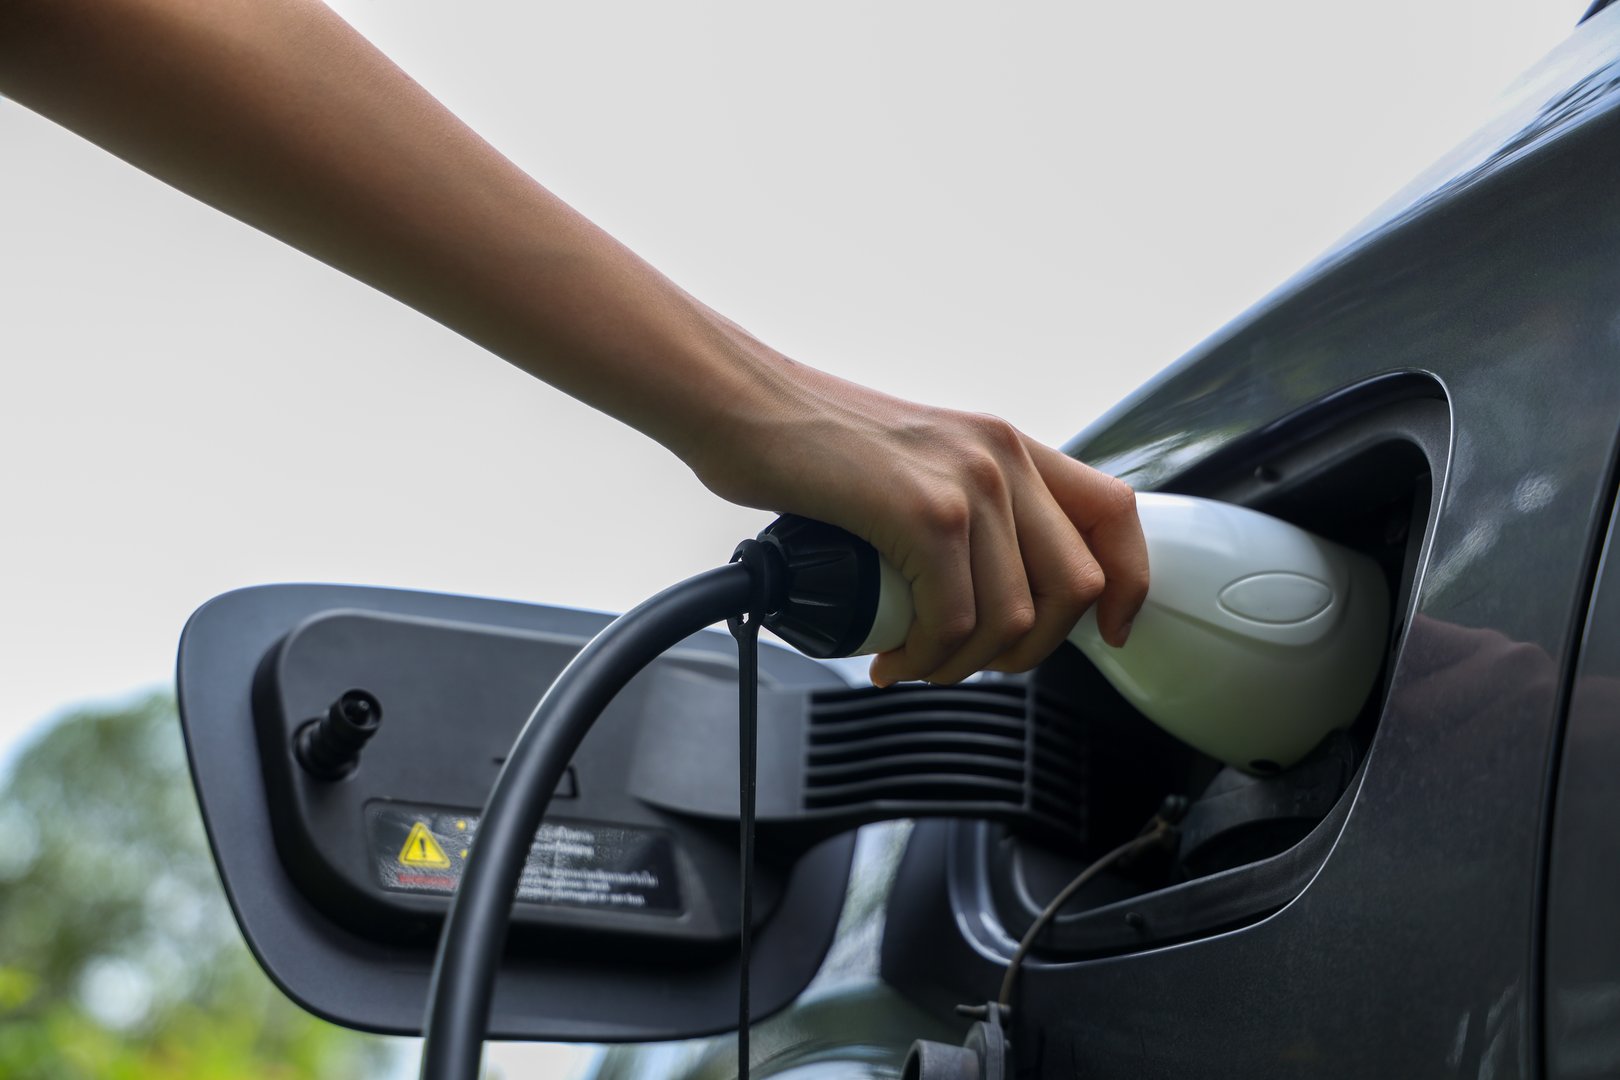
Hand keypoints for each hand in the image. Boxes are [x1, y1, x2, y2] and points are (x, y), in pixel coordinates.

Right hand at [686, 360, 1148, 685]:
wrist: (742, 406)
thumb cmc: (808, 442)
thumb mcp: (915, 464)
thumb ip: (962, 506)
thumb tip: (986, 581)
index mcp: (1007, 444)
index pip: (1115, 511)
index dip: (1130, 583)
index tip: (1111, 630)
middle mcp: (1002, 456)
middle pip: (1078, 585)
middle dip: (1033, 650)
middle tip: (976, 662)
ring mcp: (969, 482)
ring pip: (1016, 617)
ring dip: (967, 665)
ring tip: (919, 662)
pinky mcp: (925, 513)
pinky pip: (955, 621)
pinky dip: (926, 659)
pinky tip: (893, 658)